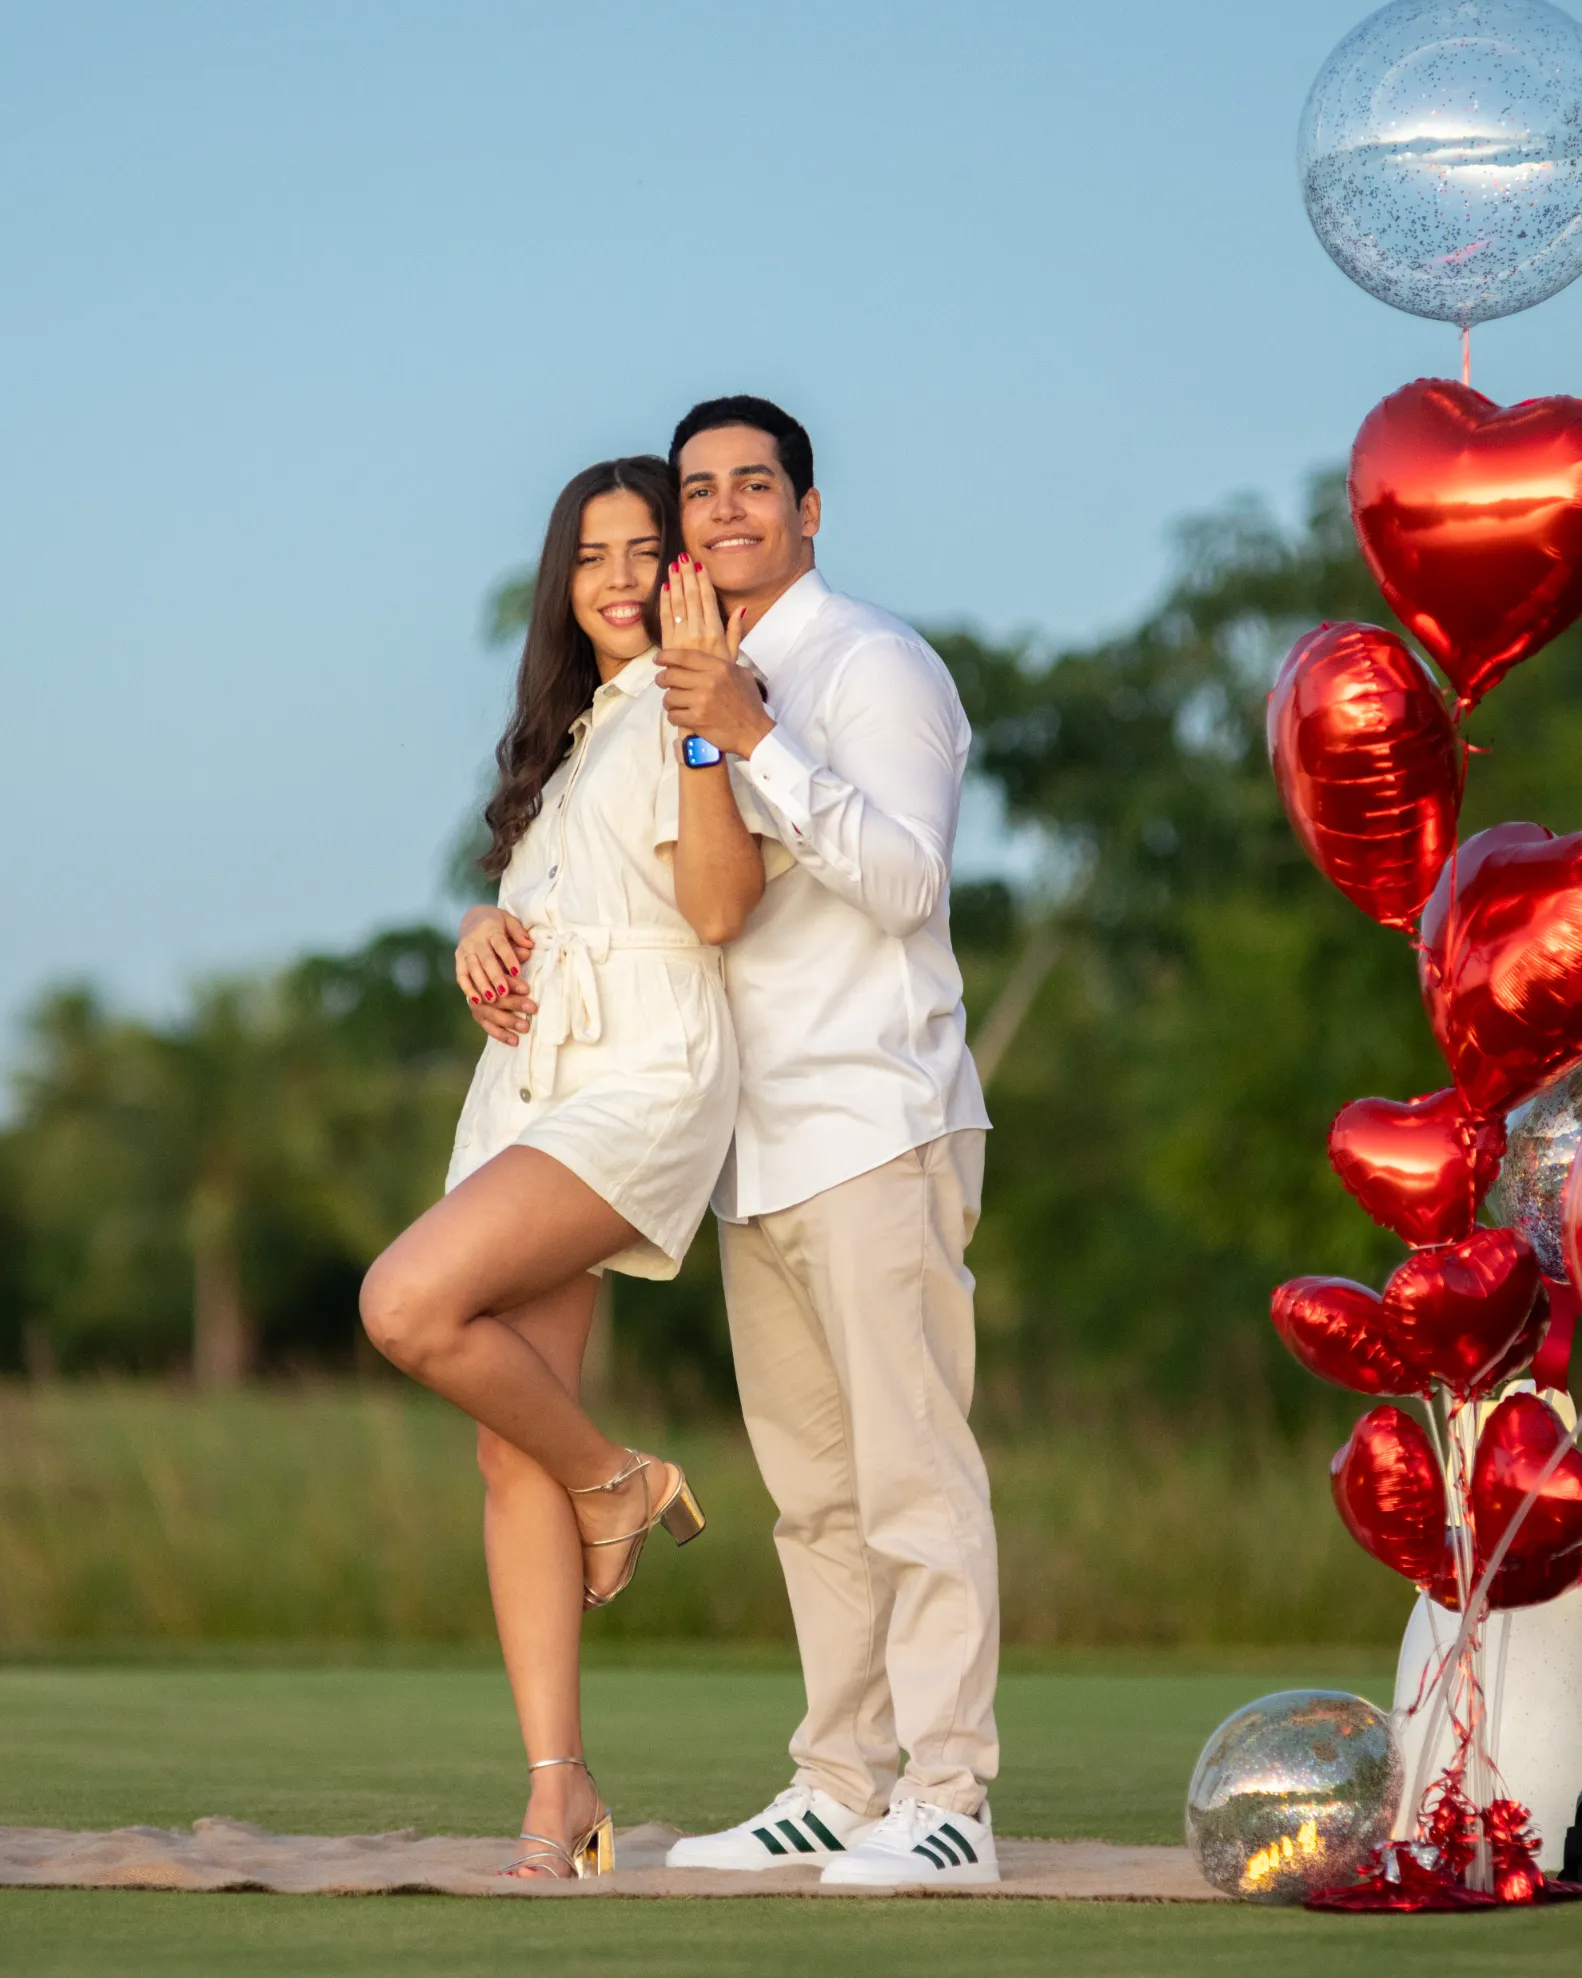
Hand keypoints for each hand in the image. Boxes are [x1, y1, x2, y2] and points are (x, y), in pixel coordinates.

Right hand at [456, 908, 536, 1044]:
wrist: (473, 917)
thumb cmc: (497, 922)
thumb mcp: (510, 921)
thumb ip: (519, 933)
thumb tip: (529, 946)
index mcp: (490, 929)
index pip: (500, 944)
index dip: (508, 957)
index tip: (517, 972)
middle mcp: (475, 940)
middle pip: (485, 960)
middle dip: (494, 977)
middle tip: (504, 993)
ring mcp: (464, 950)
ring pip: (472, 970)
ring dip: (482, 985)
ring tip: (493, 1000)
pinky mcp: (458, 960)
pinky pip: (461, 976)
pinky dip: (467, 989)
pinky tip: (477, 1001)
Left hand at [659, 555, 773, 757]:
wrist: (754, 732)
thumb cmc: (748, 700)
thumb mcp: (741, 669)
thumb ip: (733, 642)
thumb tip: (739, 610)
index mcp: (718, 667)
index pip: (684, 656)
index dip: (666, 656)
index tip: (658, 658)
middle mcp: (708, 682)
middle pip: (671, 675)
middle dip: (662, 679)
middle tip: (662, 681)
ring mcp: (701, 701)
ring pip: (670, 696)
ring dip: (669, 700)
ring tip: (674, 701)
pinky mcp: (696, 720)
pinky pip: (673, 715)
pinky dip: (674, 717)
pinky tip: (681, 716)